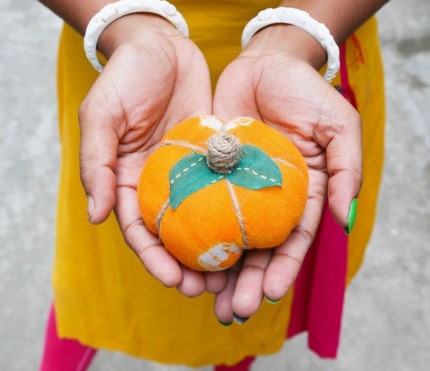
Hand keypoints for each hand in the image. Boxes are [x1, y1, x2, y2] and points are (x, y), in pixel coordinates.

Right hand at [78, 15, 225, 296]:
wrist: (161, 47)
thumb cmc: (125, 79)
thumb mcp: (101, 116)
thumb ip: (97, 164)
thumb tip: (96, 216)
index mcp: (128, 181)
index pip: (140, 230)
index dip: (154, 259)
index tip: (174, 281)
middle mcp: (160, 183)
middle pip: (174, 234)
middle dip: (188, 265)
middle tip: (209, 289)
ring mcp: (189, 173)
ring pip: (203, 219)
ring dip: (216, 248)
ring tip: (233, 275)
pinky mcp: (214, 158)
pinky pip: (225, 189)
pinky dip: (235, 212)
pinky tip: (251, 232)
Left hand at [212, 25, 361, 321]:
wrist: (267, 64)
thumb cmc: (307, 94)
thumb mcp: (339, 128)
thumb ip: (346, 173)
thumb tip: (343, 221)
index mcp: (300, 195)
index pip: (292, 240)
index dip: (282, 267)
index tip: (268, 292)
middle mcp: (266, 198)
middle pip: (256, 248)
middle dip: (245, 281)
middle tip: (233, 310)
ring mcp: (235, 188)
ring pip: (224, 235)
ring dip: (216, 267)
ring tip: (203, 296)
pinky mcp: (209, 172)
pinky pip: (199, 204)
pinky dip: (191, 230)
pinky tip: (180, 254)